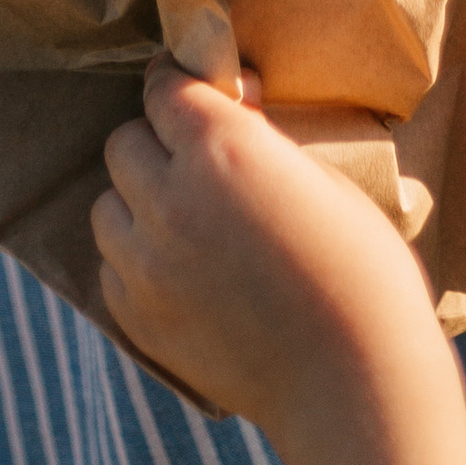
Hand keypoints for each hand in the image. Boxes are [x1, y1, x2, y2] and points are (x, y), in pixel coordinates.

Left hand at [94, 59, 465, 464]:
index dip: (178, 83)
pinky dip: (135, 260)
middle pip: (125, 143)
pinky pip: (111, 269)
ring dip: (138, 202)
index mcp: (221, 149)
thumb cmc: (359, 268)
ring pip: (106, 207)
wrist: (354, 381)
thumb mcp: (318, 176)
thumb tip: (231, 108)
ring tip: (186, 218)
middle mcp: (170, 200)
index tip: (193, 91)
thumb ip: (258, 139)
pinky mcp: (141, 322)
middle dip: (158, 142)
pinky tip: (181, 269)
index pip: (163, 88)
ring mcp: (147, 267)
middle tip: (198, 160)